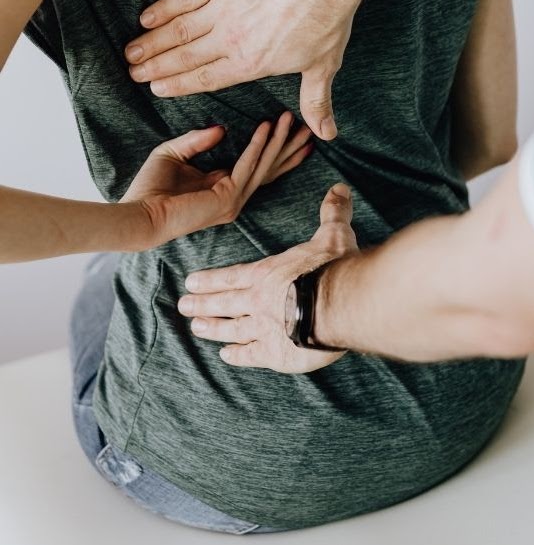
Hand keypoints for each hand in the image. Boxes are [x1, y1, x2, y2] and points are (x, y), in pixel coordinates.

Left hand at [121, 112, 311, 249]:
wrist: (139, 214)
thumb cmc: (149, 189)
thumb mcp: (174, 153)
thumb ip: (197, 140)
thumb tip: (222, 128)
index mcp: (222, 187)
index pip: (258, 167)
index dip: (275, 149)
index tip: (290, 130)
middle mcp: (233, 197)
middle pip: (270, 168)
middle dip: (289, 147)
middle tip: (308, 127)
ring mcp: (233, 200)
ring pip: (264, 166)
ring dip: (278, 141)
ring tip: (291, 119)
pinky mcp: (227, 198)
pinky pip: (247, 166)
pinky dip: (257, 145)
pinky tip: (266, 127)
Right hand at [125, 0, 362, 140]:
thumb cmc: (326, 20)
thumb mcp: (322, 66)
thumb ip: (315, 101)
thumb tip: (326, 134)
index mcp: (250, 64)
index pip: (206, 79)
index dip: (178, 85)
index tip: (157, 88)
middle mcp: (230, 40)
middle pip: (184, 57)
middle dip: (156, 67)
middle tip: (133, 74)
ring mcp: (222, 9)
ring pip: (178, 30)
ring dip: (152, 42)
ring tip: (131, 52)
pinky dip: (164, 8)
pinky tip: (146, 17)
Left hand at [177, 183, 358, 372]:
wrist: (340, 304)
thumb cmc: (334, 268)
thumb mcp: (333, 235)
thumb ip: (332, 213)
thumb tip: (339, 188)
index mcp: (267, 274)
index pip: (232, 276)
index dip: (210, 280)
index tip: (190, 282)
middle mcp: (258, 300)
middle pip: (224, 302)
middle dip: (201, 304)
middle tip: (182, 306)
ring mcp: (263, 328)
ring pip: (230, 329)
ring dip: (212, 328)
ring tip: (196, 329)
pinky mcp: (275, 353)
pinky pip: (250, 355)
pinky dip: (237, 355)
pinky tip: (226, 355)